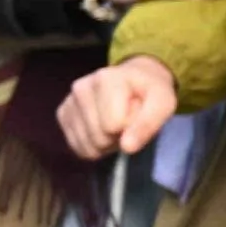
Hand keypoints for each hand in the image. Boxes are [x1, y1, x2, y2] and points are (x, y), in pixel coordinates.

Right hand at [61, 54, 182, 159]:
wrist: (134, 79)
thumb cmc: (149, 91)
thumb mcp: (163, 103)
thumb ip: (148, 124)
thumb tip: (127, 147)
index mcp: (106, 79)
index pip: (113, 125)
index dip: (130, 127)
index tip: (137, 115)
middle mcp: (80, 87)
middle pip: (99, 136)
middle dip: (117, 137)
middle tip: (127, 123)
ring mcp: (68, 101)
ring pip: (87, 144)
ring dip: (106, 144)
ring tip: (115, 127)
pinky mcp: (62, 114)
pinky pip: (76, 146)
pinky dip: (92, 146)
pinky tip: (101, 131)